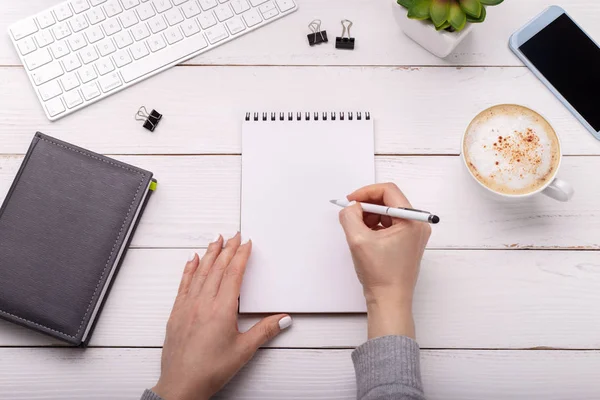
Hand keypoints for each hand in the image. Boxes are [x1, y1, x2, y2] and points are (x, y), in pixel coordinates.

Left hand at [152, 233, 291, 399]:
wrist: (181, 385)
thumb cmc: (210, 370)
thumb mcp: (244, 350)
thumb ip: (264, 331)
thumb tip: (282, 319)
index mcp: (221, 309)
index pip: (233, 274)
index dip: (241, 256)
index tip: (246, 244)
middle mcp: (203, 303)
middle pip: (217, 268)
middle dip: (227, 249)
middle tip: (233, 235)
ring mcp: (187, 306)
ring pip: (200, 272)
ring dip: (209, 254)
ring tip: (215, 240)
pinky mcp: (176, 313)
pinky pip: (184, 284)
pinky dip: (189, 270)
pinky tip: (192, 260)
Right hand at [338, 183, 430, 339]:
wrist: (389, 301)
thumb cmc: (381, 276)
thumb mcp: (358, 240)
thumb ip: (350, 216)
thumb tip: (351, 206)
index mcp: (411, 221)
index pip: (388, 191)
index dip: (366, 192)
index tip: (351, 201)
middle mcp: (417, 225)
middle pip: (389, 201)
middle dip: (366, 205)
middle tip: (351, 214)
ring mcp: (413, 234)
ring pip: (387, 213)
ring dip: (369, 217)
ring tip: (358, 231)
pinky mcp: (406, 242)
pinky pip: (389, 225)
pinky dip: (374, 227)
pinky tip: (365, 239)